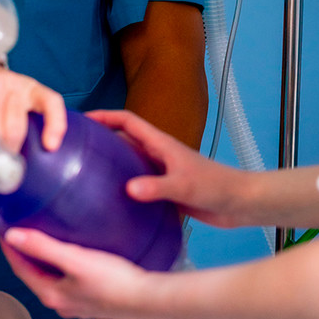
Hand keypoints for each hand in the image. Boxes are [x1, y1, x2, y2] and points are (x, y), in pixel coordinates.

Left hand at [0, 228, 148, 318]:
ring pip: (49, 274)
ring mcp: (76, 301)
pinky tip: (67, 248)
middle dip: (22, 250)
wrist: (149, 298)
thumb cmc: (113, 281)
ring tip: (38, 231)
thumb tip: (11, 235)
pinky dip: (58, 260)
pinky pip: (65, 275)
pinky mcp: (90, 295)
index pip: (19, 267)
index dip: (8, 245)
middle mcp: (60, 301)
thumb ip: (43, 246)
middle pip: (32, 272)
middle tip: (15, 224)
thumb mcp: (74, 259)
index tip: (0, 224)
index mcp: (51, 294)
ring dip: (40, 255)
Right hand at [87, 109, 248, 227]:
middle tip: (77, 145)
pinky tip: (110, 199)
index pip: (126, 121)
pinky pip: (136, 182)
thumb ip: (157, 187)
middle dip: (100, 136)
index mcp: (160, 143)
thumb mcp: (184, 186)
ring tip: (85, 171)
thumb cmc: (217, 187)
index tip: (82, 118)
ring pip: (128, 161)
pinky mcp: (164, 188)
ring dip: (110, 162)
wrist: (241, 203)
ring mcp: (160, 170)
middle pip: (122, 138)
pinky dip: (122, 185)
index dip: (104, 115)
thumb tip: (128, 189)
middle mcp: (156, 153)